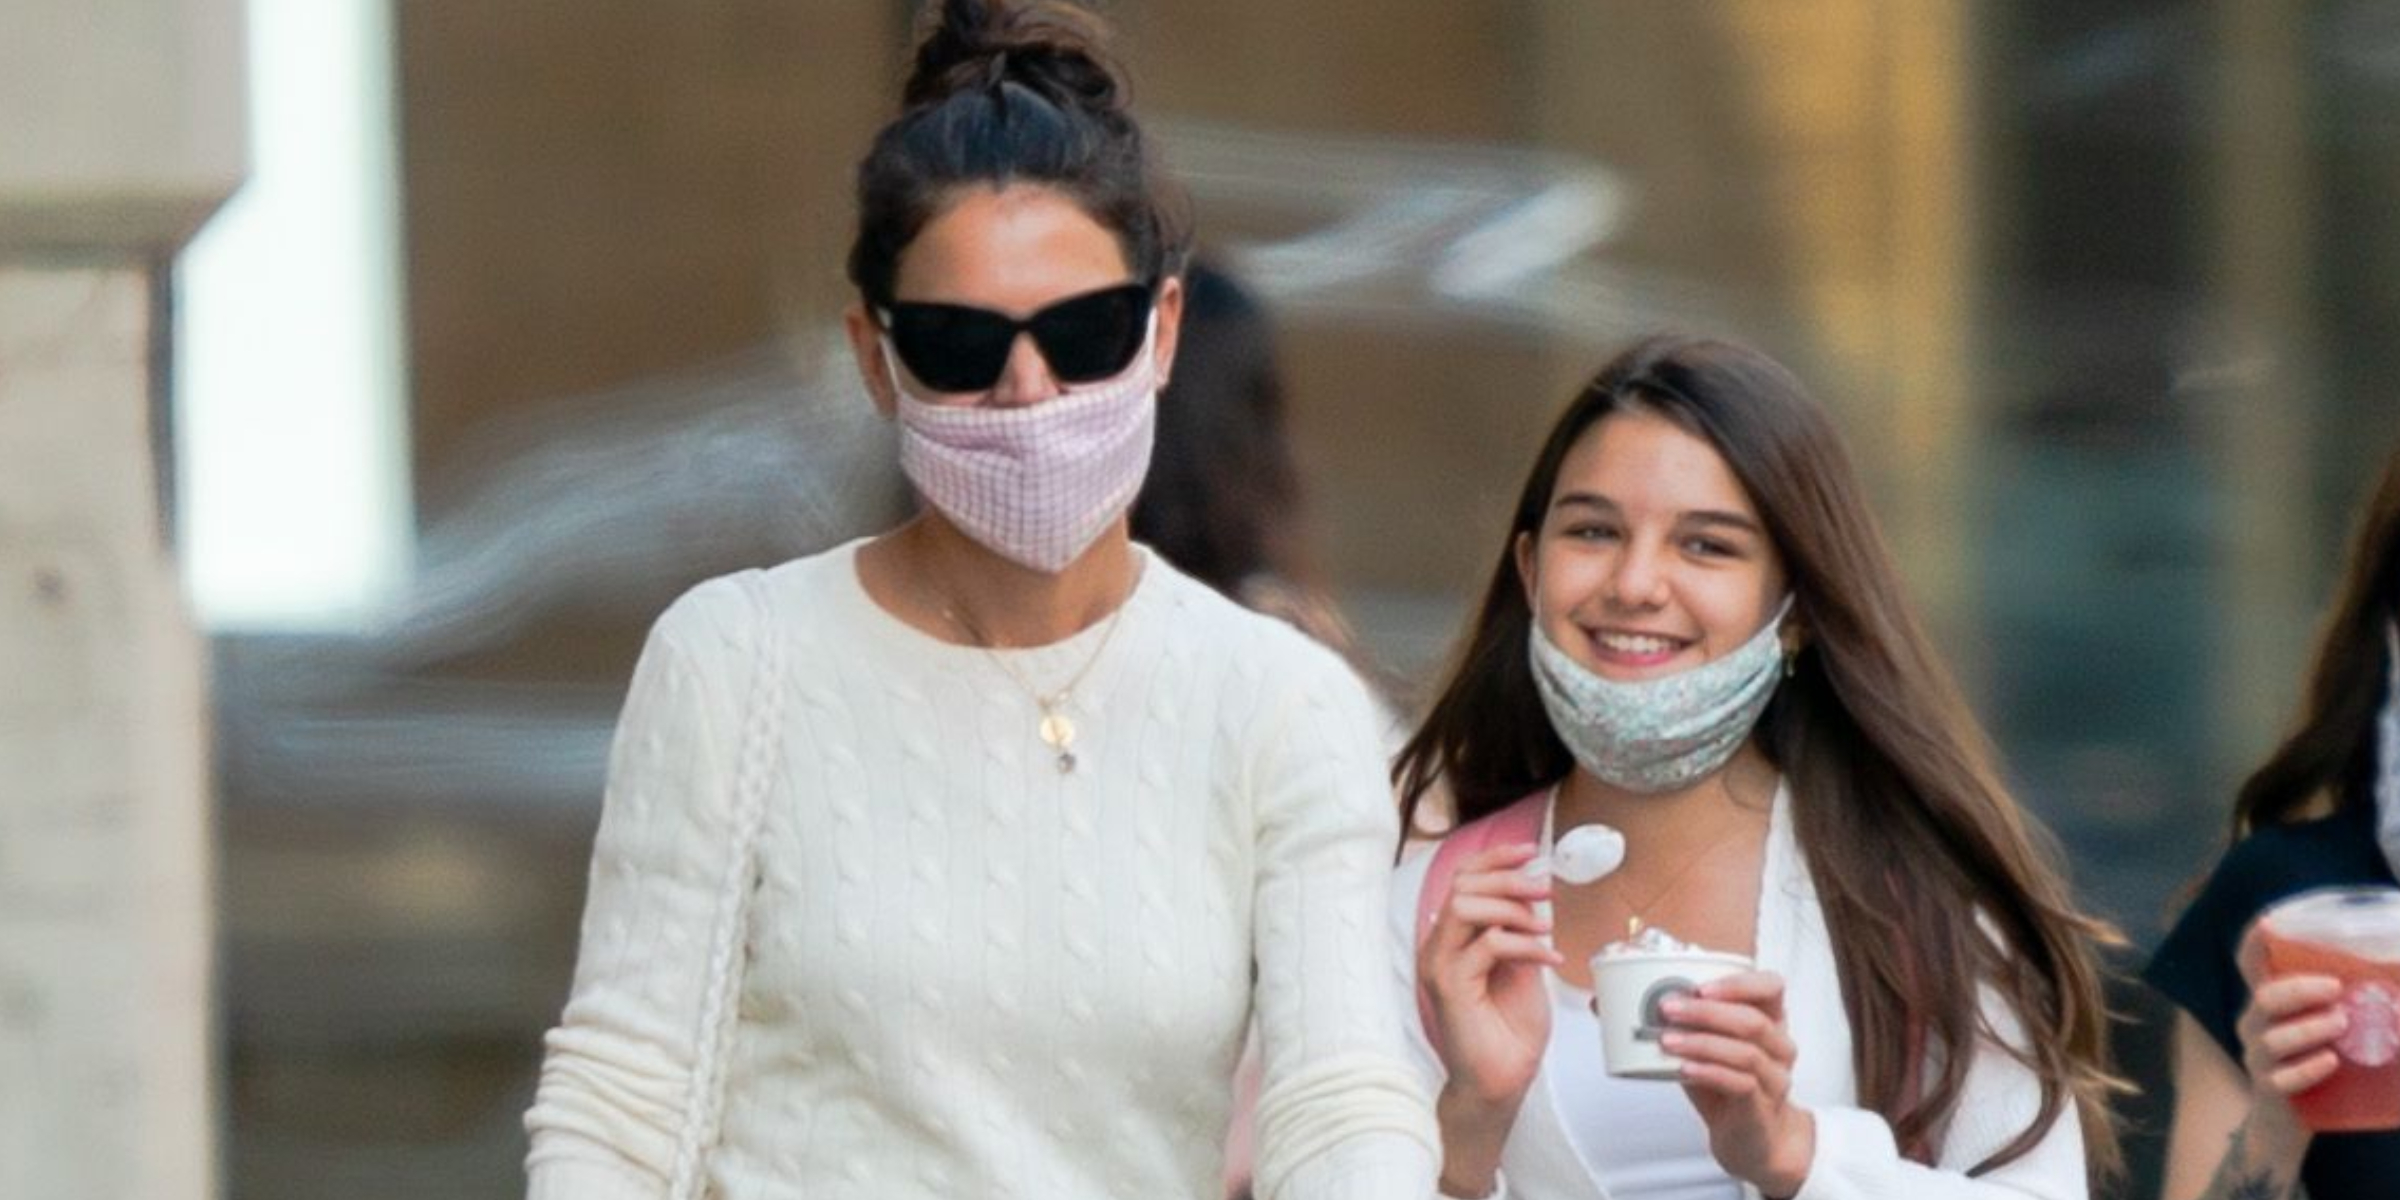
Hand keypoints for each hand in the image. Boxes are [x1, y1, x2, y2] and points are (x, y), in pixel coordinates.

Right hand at [1420, 842, 1561, 1115]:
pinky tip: (1549, 960)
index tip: (1532, 852)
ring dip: (1512, 908)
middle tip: (1547, 893)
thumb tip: (1532, 894)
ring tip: (1545, 928)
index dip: (1495, 858)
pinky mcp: (1450, 985)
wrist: (1502, 1080)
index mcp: (1451, 938)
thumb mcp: (1521, 968)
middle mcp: (1437, 946)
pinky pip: (1487, 945)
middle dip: (1510, 880)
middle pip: (1463, 885)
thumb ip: (1518, 932)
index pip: (1462, 880)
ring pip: (1465, 906)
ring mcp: (1439, 964)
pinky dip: (1524, 945)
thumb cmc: (1510, 1030)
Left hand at [1659, 970, 1815, 1197]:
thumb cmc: (1724, 1083)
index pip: (1770, 986)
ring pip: (1746, 1051)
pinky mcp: (1761, 1105)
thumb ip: (1667, 1024)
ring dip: (1702, 1041)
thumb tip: (1603, 1003)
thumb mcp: (1698, 1047)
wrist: (1749, 1137)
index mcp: (1769, 1019)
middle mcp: (1779, 1045)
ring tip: (1667, 1040)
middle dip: (1706, 1011)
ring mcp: (1774, 1077)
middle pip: (1752, 1020)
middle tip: (1667, 1008)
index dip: (1739, 983)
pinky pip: (1740, 1084)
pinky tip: (1684, 1069)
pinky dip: (1709, 1072)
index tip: (1699, 985)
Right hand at [2234, 924, 2347, 1126]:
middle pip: (2264, 998)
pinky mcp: (2269, 1090)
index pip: (2250, 964)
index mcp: (2269, 1003)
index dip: (2255, 941)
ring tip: (2342, 1024)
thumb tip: (2397, 975)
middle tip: (2336, 987)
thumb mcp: (2323, 1029)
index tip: (2269, 920)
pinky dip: (2308, 1069)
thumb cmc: (2316, 1065)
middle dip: (2299, 990)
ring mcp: (2258, 1058)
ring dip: (2309, 1029)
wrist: (2287, 1123)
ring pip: (2273, 1040)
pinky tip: (2331, 1063)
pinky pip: (2282, 1079)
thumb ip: (2343, 1004)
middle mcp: (2255, 1025)